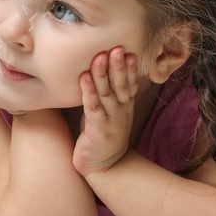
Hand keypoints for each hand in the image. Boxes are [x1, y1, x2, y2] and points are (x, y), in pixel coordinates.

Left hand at [73, 46, 137, 176]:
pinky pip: (93, 108)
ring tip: (100, 58)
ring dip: (103, 75)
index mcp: (125, 105)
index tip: (129, 50)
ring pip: (108, 94)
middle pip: (121, 85)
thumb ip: (109, 93)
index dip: (130, 68)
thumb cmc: (102, 134)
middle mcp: (122, 111)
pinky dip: (89, 92)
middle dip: (119, 66)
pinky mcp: (99, 130)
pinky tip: (85, 78)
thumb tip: (100, 69)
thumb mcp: (110, 112)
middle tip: (117, 48)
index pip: (130, 83)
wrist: (105, 167)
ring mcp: (112, 120)